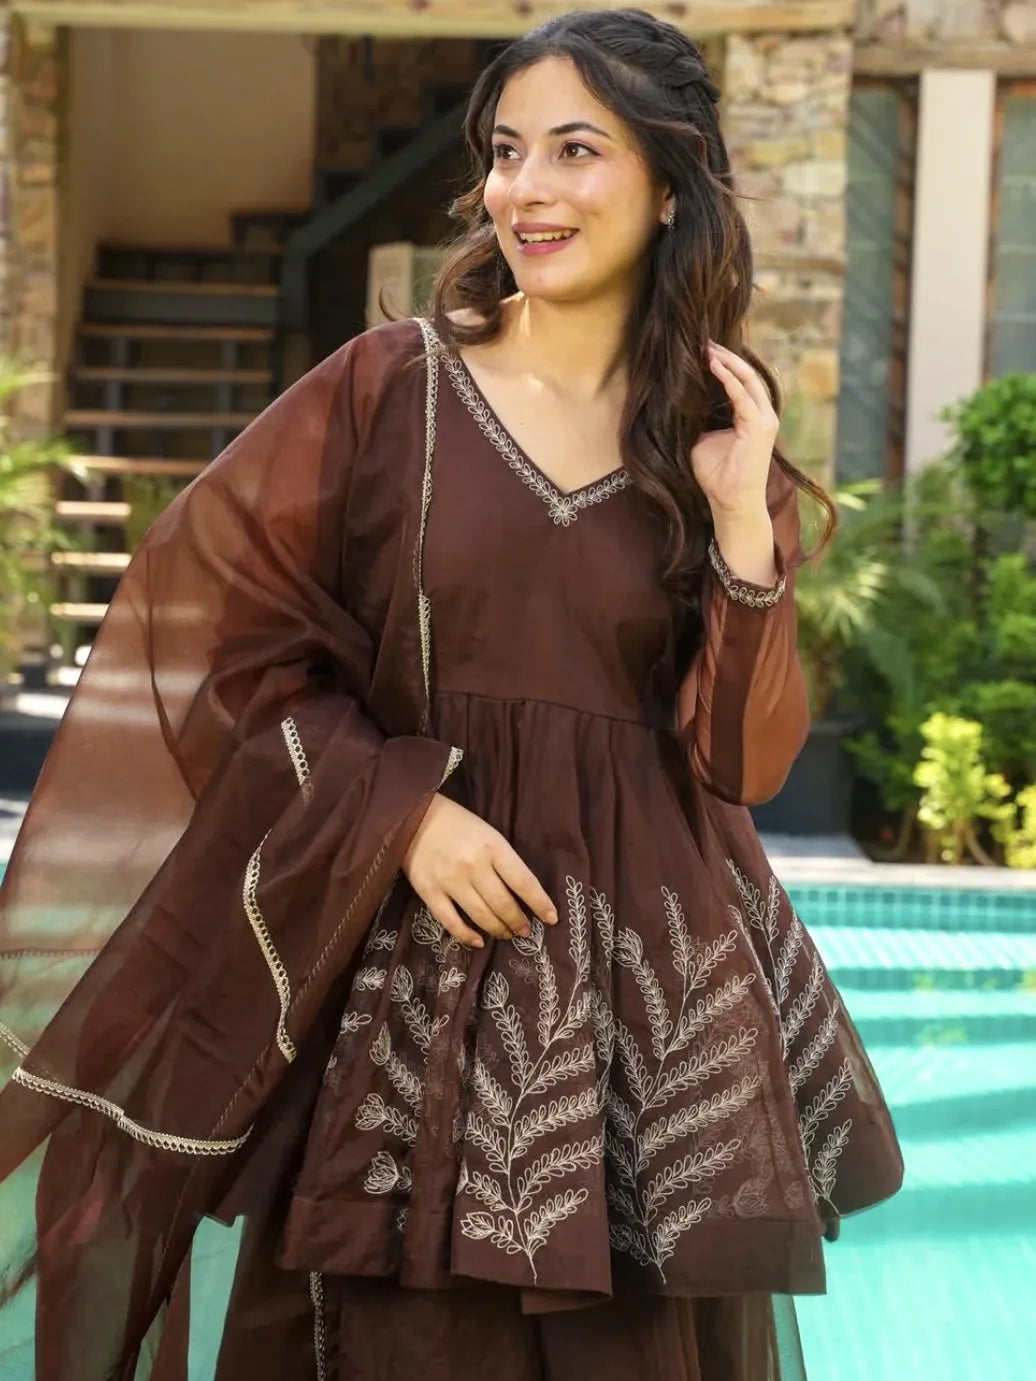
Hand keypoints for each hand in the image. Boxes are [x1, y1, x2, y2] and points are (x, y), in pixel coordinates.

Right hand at [402, 793, 557, 948]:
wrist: (415, 816)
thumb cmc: (459, 824)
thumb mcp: (489, 834)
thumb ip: (504, 861)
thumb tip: (523, 894)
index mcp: (493, 847)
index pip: (524, 882)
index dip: (540, 904)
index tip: (552, 918)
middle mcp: (474, 866)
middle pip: (503, 904)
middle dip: (519, 922)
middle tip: (525, 930)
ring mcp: (450, 880)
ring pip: (481, 916)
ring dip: (498, 929)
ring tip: (506, 934)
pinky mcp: (429, 891)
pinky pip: (451, 922)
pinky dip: (466, 935)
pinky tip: (478, 941)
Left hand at [691, 342, 778, 517]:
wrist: (730, 502)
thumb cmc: (716, 476)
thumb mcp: (703, 440)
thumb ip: (699, 419)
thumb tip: (681, 401)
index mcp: (751, 416)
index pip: (741, 382)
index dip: (724, 364)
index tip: (704, 350)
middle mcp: (762, 414)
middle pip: (747, 375)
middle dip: (727, 356)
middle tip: (706, 341)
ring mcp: (764, 420)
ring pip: (748, 380)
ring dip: (728, 362)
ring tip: (708, 348)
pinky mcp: (759, 427)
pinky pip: (743, 396)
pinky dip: (728, 379)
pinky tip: (714, 365)